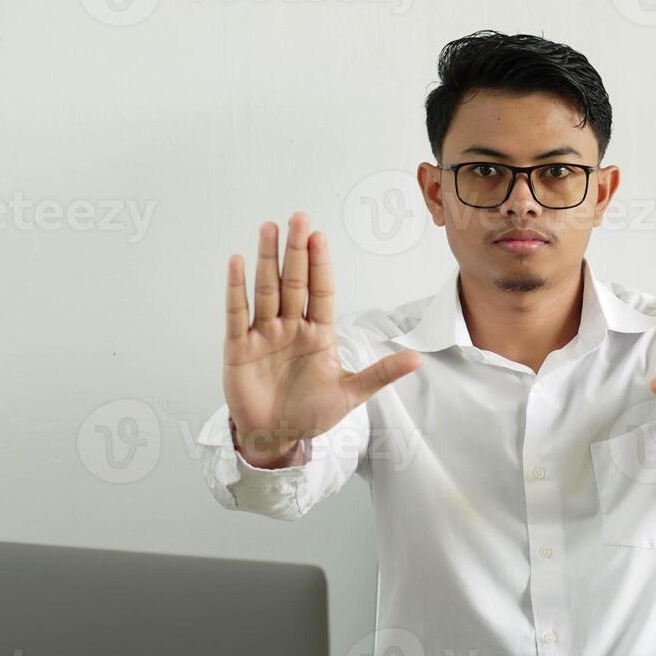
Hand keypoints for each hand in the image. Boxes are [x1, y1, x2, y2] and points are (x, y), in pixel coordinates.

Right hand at [223, 212, 421, 466]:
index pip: (320, 292)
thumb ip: (380, 374)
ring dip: (267, 260)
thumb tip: (418, 359)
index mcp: (317, 333)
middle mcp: (290, 327)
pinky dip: (236, 289)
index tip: (321, 237)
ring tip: (269, 229)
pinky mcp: (239, 348)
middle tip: (299, 218)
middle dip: (296, 251)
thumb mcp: (350, 393)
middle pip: (293, 282)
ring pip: (266, 290)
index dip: (320, 265)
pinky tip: (237, 262)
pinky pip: (237, 314)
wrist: (275, 438)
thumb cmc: (310, 413)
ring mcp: (263, 335)